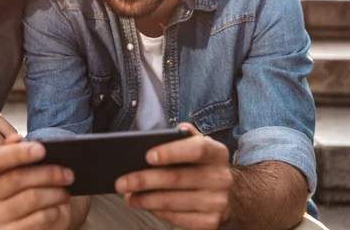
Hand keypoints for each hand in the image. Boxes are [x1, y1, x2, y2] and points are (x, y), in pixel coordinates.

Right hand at [0, 135, 73, 229]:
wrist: (32, 220)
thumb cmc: (27, 188)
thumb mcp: (22, 167)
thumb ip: (17, 150)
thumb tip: (15, 139)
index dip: (19, 153)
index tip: (42, 149)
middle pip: (17, 178)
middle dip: (48, 173)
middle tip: (68, 173)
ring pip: (31, 199)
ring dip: (55, 193)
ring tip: (66, 191)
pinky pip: (38, 219)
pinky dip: (53, 211)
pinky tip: (57, 207)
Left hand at [115, 123, 232, 229]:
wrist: (228, 195)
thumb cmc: (201, 165)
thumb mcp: (199, 146)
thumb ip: (185, 137)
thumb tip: (176, 129)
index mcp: (216, 152)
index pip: (196, 149)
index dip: (171, 152)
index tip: (147, 156)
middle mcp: (221, 177)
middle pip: (177, 178)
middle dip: (144, 180)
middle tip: (121, 182)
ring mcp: (217, 202)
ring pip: (173, 201)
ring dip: (145, 199)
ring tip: (127, 196)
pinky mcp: (210, 222)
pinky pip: (177, 218)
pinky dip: (156, 212)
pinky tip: (144, 205)